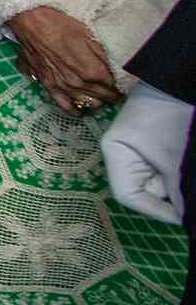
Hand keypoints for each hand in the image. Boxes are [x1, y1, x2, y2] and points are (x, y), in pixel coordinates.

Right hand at [9, 5, 122, 111]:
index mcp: (91, 70)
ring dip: (98, 101)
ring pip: (88, 103)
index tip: (124, 83)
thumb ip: (104, 56)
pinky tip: (82, 109)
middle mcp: (78, 83)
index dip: (120, 85)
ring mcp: (63, 87)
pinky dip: (76, 110)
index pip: (113, 86)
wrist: (32, 22)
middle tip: (116, 89)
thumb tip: (116, 69)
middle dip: (112, 94)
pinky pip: (65, 106)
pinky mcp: (49, 86)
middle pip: (103, 96)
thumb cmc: (61, 25)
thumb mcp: (90, 35)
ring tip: (102, 95)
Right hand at [102, 87, 189, 224]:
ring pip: (159, 181)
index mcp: (116, 153)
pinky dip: (179, 175)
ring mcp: (139, 150)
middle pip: (145, 189)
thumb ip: (177, 191)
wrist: (183, 85)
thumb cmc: (172, 117)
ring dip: (177, 184)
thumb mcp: (175, 158)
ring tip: (189, 173)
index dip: (155, 211)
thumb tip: (185, 219)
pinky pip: (166, 170)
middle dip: (171, 195)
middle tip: (191, 195)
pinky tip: (188, 171)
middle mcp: (122, 154)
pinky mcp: (156, 146)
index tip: (183, 218)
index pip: (128, 195)